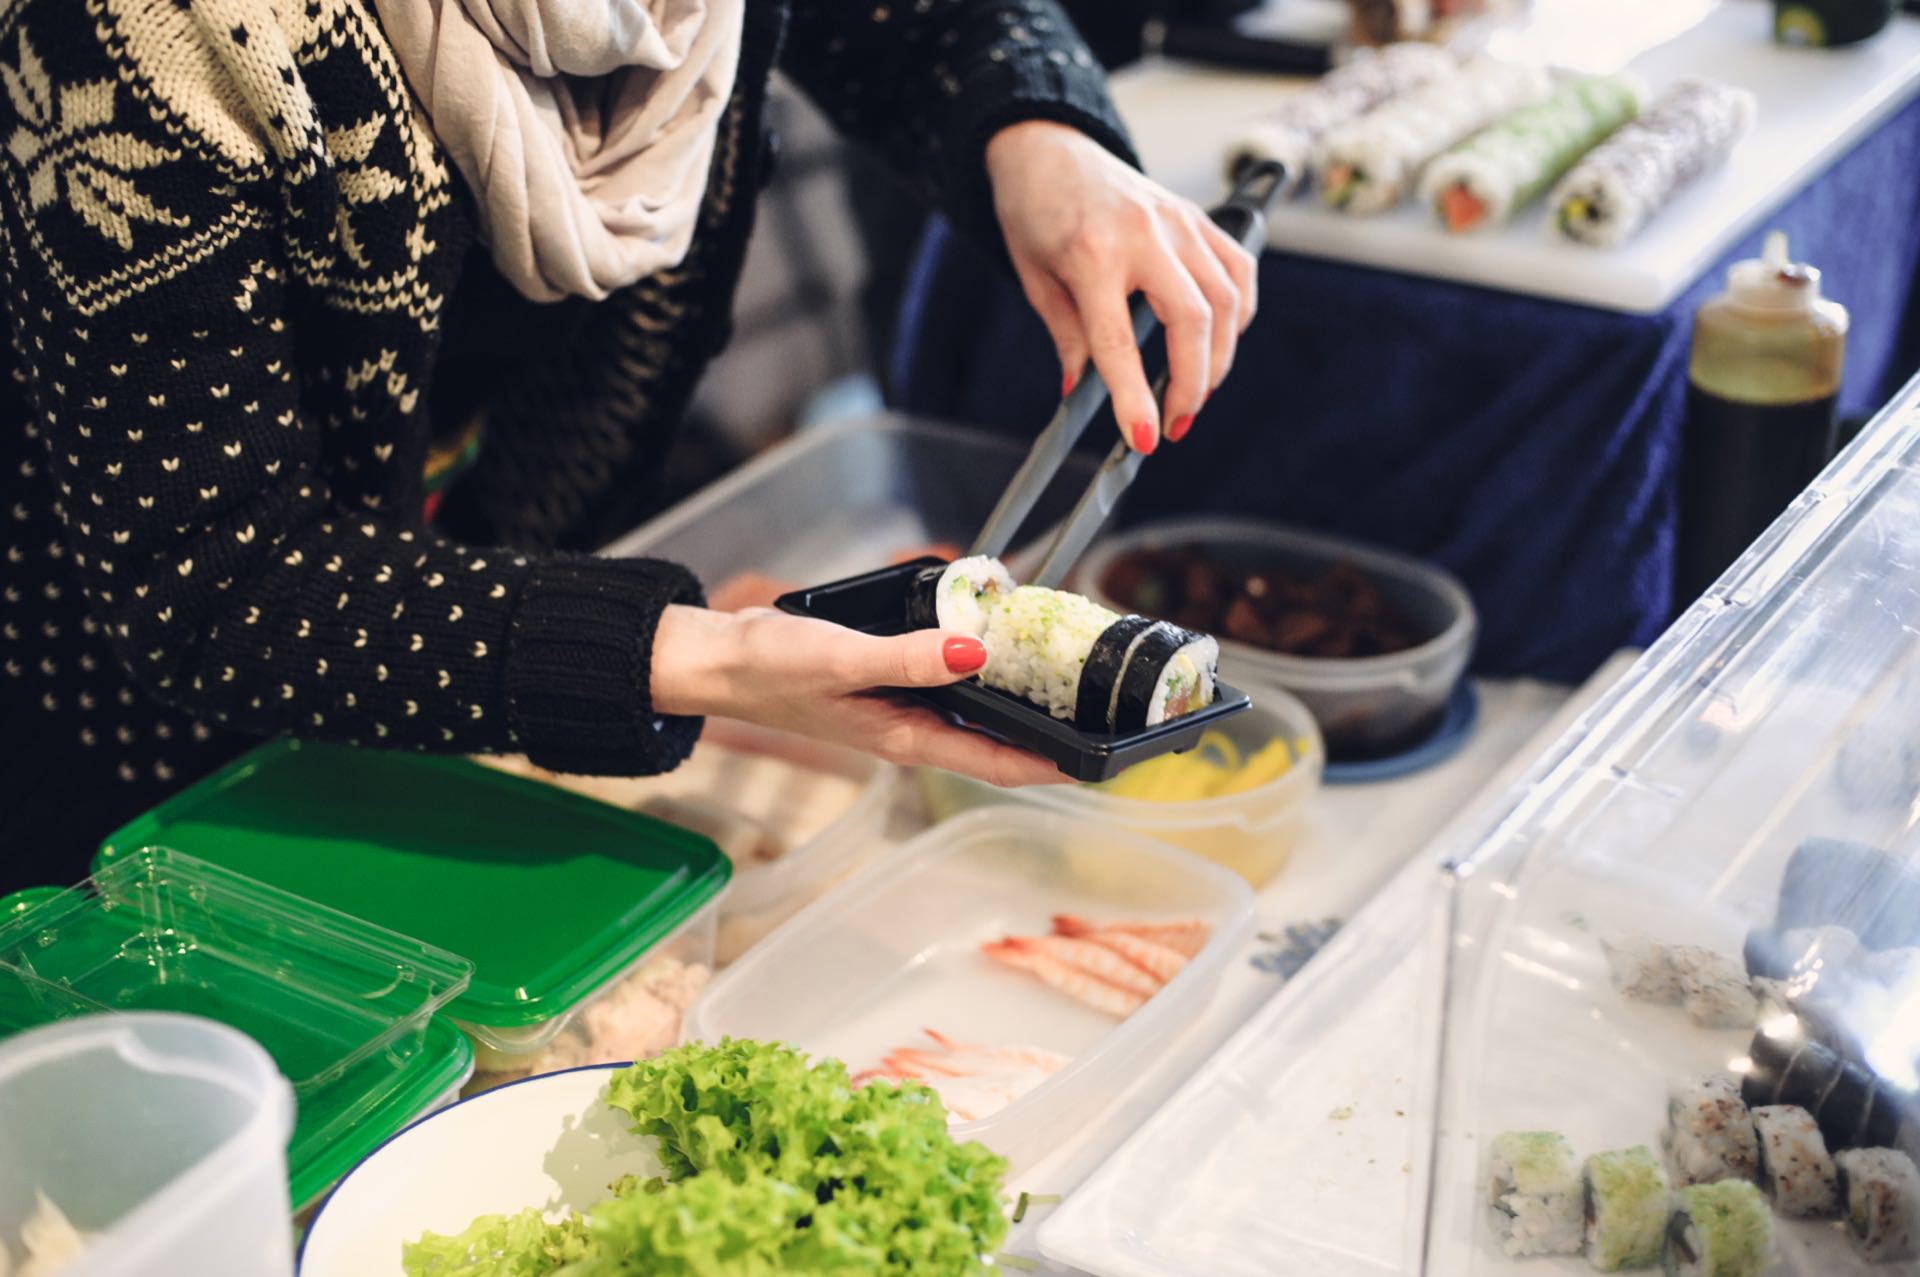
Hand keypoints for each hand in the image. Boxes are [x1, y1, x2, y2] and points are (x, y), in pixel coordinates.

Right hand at [650, 606, 1066, 786]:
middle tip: (1106, 714)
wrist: (718, 661)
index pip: (998, 764)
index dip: (1054, 767)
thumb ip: (909, 658)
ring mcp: (901, 711)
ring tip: (1072, 683)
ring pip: (977, 717)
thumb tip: (977, 652)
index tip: (1104, 762)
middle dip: (1050, 737)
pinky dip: (982, 673)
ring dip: (1021, 706)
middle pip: (998, 745)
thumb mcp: (842, 659)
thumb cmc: (770, 669)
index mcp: (907, 738)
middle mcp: (912, 731)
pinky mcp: (889, 685)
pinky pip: (950, 687)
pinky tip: (999, 647)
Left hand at [986, 120, 1257, 452]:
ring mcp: (1179, 222)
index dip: (1134, 396)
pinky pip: (1239, 272)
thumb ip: (1068, 336)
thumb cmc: (1035, 210)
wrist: (1048, 147)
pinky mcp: (1197, 218)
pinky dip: (1238, 315)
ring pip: (1228, 301)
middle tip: (1174, 424)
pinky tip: (1218, 343)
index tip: (1145, 437)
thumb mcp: (1034, 279)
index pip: (1119, 340)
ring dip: (1219, 358)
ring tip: (1194, 393)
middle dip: (1192, 385)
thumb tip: (1081, 392)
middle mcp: (1145, 234)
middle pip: (1194, 321)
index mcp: (1092, 253)